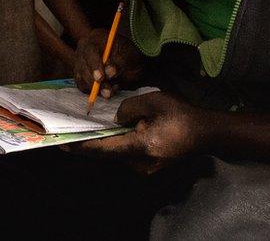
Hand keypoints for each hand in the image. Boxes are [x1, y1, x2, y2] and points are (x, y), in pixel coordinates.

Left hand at [73, 91, 205, 173]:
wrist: (206, 133)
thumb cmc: (181, 115)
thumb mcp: (154, 101)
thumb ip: (129, 108)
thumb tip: (116, 118)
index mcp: (142, 148)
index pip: (104, 149)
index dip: (82, 146)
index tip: (63, 143)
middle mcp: (140, 164)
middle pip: (107, 154)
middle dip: (89, 144)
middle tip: (68, 134)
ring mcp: (145, 168)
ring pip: (115, 155)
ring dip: (102, 143)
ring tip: (83, 132)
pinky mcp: (148, 165)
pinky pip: (125, 154)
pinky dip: (114, 144)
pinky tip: (106, 134)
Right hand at [74, 28, 144, 97]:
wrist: (134, 63)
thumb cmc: (133, 55)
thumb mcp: (131, 55)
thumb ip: (120, 62)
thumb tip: (109, 73)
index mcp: (96, 37)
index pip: (89, 49)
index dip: (93, 64)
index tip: (100, 77)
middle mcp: (85, 49)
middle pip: (82, 65)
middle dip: (93, 81)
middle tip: (107, 91)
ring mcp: (82, 62)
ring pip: (81, 77)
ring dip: (94, 89)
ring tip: (109, 93)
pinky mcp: (82, 74)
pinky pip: (82, 85)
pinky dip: (93, 92)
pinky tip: (107, 91)